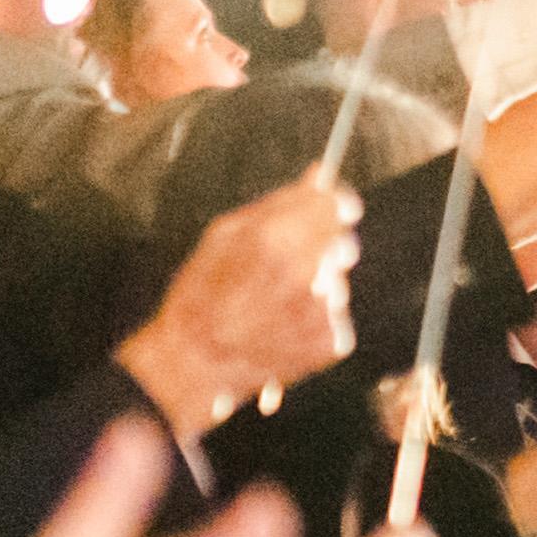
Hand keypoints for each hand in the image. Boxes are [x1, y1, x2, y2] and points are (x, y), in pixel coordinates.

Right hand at [121, 172, 359, 432]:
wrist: (194, 363)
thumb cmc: (201, 295)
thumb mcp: (223, 236)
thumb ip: (278, 202)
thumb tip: (320, 173)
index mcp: (275, 241)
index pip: (336, 205)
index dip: (334, 204)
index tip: (331, 205)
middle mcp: (306, 275)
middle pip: (342, 242)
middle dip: (321, 247)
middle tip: (284, 267)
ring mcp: (323, 311)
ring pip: (337, 281)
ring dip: (314, 286)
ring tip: (271, 304)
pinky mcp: (333, 341)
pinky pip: (334, 315)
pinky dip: (314, 318)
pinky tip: (281, 327)